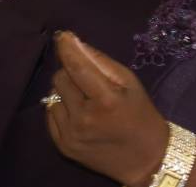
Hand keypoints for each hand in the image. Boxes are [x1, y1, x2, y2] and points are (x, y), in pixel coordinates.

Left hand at [45, 31, 168, 186]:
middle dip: (71, 73)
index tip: (62, 36)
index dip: (67, 49)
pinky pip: (50, 114)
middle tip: (88, 81)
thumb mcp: (129, 82)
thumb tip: (74, 42)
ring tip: (85, 100)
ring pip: (52, 95)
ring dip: (66, 92)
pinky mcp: (62, 146)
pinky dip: (62, 108)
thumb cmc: (140, 114)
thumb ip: (101, 62)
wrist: (145, 160)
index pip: (77, 67)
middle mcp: (84, 119)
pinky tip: (78, 113)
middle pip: (60, 78)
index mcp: (106, 101)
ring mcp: (71, 135)